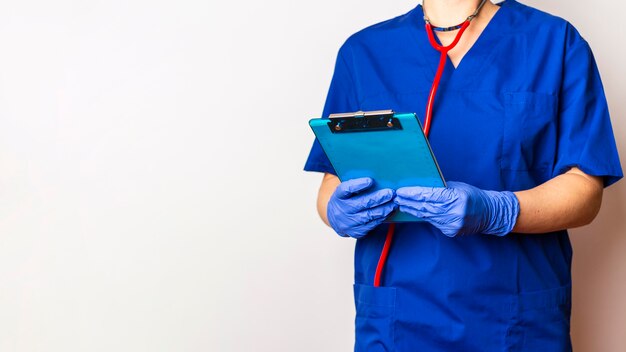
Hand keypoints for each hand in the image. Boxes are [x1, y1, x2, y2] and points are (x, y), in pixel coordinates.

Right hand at [327, 177, 396, 238]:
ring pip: (369, 216)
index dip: (358, 185)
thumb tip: (375, 180)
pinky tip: (388, 212)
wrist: (335, 219)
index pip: (346, 189)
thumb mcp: (346, 191)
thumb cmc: (345, 200)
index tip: (370, 180)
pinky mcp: (356, 232)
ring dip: (383, 209)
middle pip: (361, 203)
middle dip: (378, 198)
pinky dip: (381, 218)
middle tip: (390, 193)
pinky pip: (371, 225)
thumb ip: (356, 185)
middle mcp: (342, 210)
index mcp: (339, 196)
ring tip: (393, 203)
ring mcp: (348, 222)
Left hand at [394, 181, 519, 236]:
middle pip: (426, 207)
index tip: (401, 191)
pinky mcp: (451, 231)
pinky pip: (433, 222)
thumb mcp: (458, 187)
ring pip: (427, 216)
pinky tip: (414, 212)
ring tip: (401, 204)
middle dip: (409, 202)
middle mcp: (455, 213)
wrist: (490, 214)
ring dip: (412, 210)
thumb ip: (441, 188)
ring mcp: (453, 224)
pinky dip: (423, 216)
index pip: (430, 195)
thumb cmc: (473, 196)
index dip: (414, 194)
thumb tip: (421, 186)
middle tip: (396, 197)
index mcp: (458, 198)